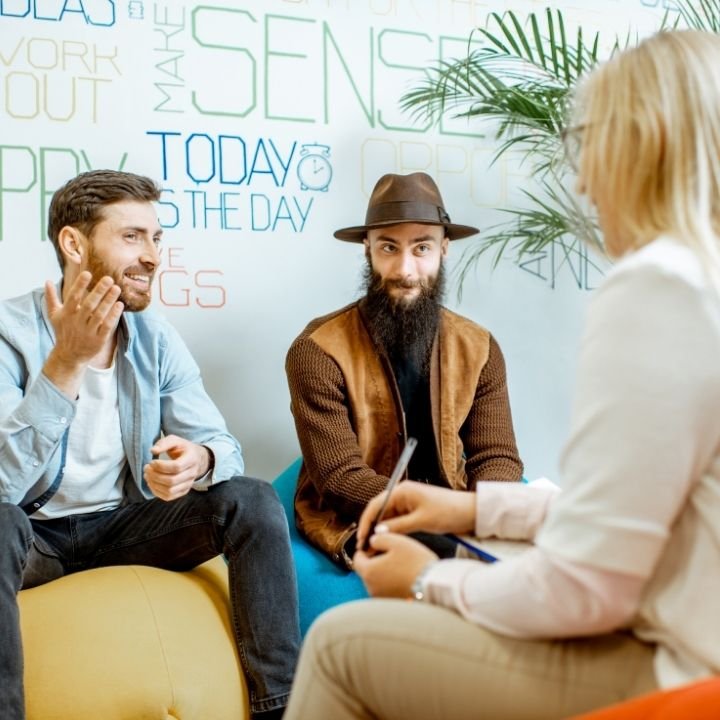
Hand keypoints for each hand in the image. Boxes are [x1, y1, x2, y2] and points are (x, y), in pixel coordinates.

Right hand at [43, 272, 123, 395]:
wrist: (69, 356)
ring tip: (116, 288)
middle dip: (99, 291)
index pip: (73, 297)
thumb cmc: (63, 331)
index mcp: (66, 314)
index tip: (87, 273)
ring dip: (108, 301)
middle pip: (89, 305)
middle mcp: (77, 322)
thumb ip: (51, 298)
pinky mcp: (98, 340)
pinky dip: (113, 316)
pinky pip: (107, 326)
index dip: (80, 285)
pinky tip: (120, 305)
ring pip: (99, 314)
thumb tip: (46, 281)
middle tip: (109, 278)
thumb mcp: (55, 315)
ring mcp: (88, 332)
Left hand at [144, 435, 212, 500]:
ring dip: (154, 484)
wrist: (195, 458)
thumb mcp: (175, 440)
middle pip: (172, 480)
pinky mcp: (183, 491)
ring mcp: (189, 484)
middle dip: (155, 475)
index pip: (176, 467)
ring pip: (170, 491)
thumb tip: (153, 450)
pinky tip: (152, 483)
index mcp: (192, 459)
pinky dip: (157, 492)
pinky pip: (169, 496)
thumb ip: (164, 443)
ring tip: (147, 476)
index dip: (161, 466)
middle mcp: (192, 473)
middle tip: (147, 468)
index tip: (152, 462)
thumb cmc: (183, 449)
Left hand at [353, 530, 437, 597]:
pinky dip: (392, 583)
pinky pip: (387, 590)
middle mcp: (372, 588)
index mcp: (369, 572)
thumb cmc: (415, 563)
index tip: (374, 545)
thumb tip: (372, 541)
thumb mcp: (397, 542)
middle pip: (367, 571)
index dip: (364, 550)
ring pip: (377, 581)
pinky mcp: (393, 604)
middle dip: (375, 561)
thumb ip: (379, 538)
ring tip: (400, 565)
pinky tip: (405, 577)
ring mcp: (382, 598)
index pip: (356, 560)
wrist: (434, 586)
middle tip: (390, 553)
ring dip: (384, 573)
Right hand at [356, 481, 475, 548]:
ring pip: (386, 517)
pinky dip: (390, 531)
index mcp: (402, 491)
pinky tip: (386, 543)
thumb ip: (398, 526)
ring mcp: (407, 503)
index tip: (361, 538)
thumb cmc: (448, 512)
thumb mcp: (421, 521)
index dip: (366, 522)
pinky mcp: (413, 511)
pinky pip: (396, 521)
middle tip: (364, 547)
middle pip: (379, 511)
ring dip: (379, 531)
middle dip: (370, 528)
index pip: (376, 505)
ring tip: (372, 548)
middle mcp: (402, 494)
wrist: (470, 512)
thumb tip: (377, 532)